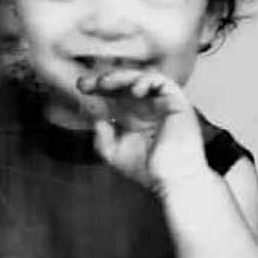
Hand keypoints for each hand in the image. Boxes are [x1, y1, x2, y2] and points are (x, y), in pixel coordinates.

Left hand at [77, 68, 209, 191]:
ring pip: (141, 78)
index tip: (81, 88)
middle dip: (105, 80)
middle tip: (88, 83)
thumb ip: (102, 139)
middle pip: (124, 85)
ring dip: (122, 77)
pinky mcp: (176, 102)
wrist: (172, 180)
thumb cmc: (150, 171)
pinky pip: (162, 82)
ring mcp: (161, 104)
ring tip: (106, 83)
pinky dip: (147, 80)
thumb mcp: (115, 154)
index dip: (97, 90)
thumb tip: (96, 120)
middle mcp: (146, 108)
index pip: (114, 97)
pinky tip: (134, 90)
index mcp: (133, 118)